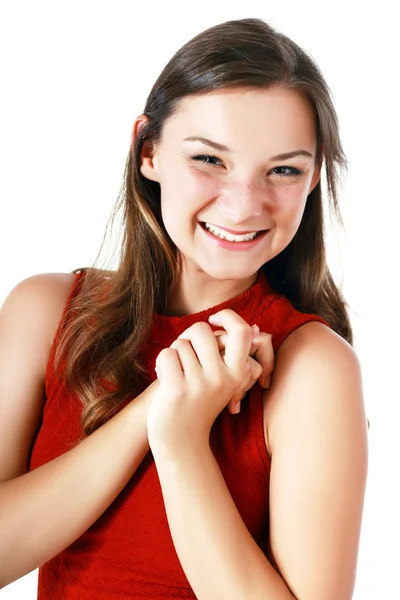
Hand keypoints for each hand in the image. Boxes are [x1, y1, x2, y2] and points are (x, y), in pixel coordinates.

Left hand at [147, 309, 273, 452]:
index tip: (214, 318)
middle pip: (202, 330)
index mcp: (237, 373)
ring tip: (176, 373)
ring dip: (173, 354)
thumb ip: (232, 353)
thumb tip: (258, 326)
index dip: (228, 316)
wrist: (180, 441)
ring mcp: (200, 384)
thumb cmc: (199, 403)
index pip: (241, 332)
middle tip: (185, 351)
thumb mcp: (223, 379)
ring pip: (180, 343)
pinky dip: (161, 363)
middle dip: (188, 335)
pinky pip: (166, 354)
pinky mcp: (178, 389)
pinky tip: (165, 379)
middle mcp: (222, 378)